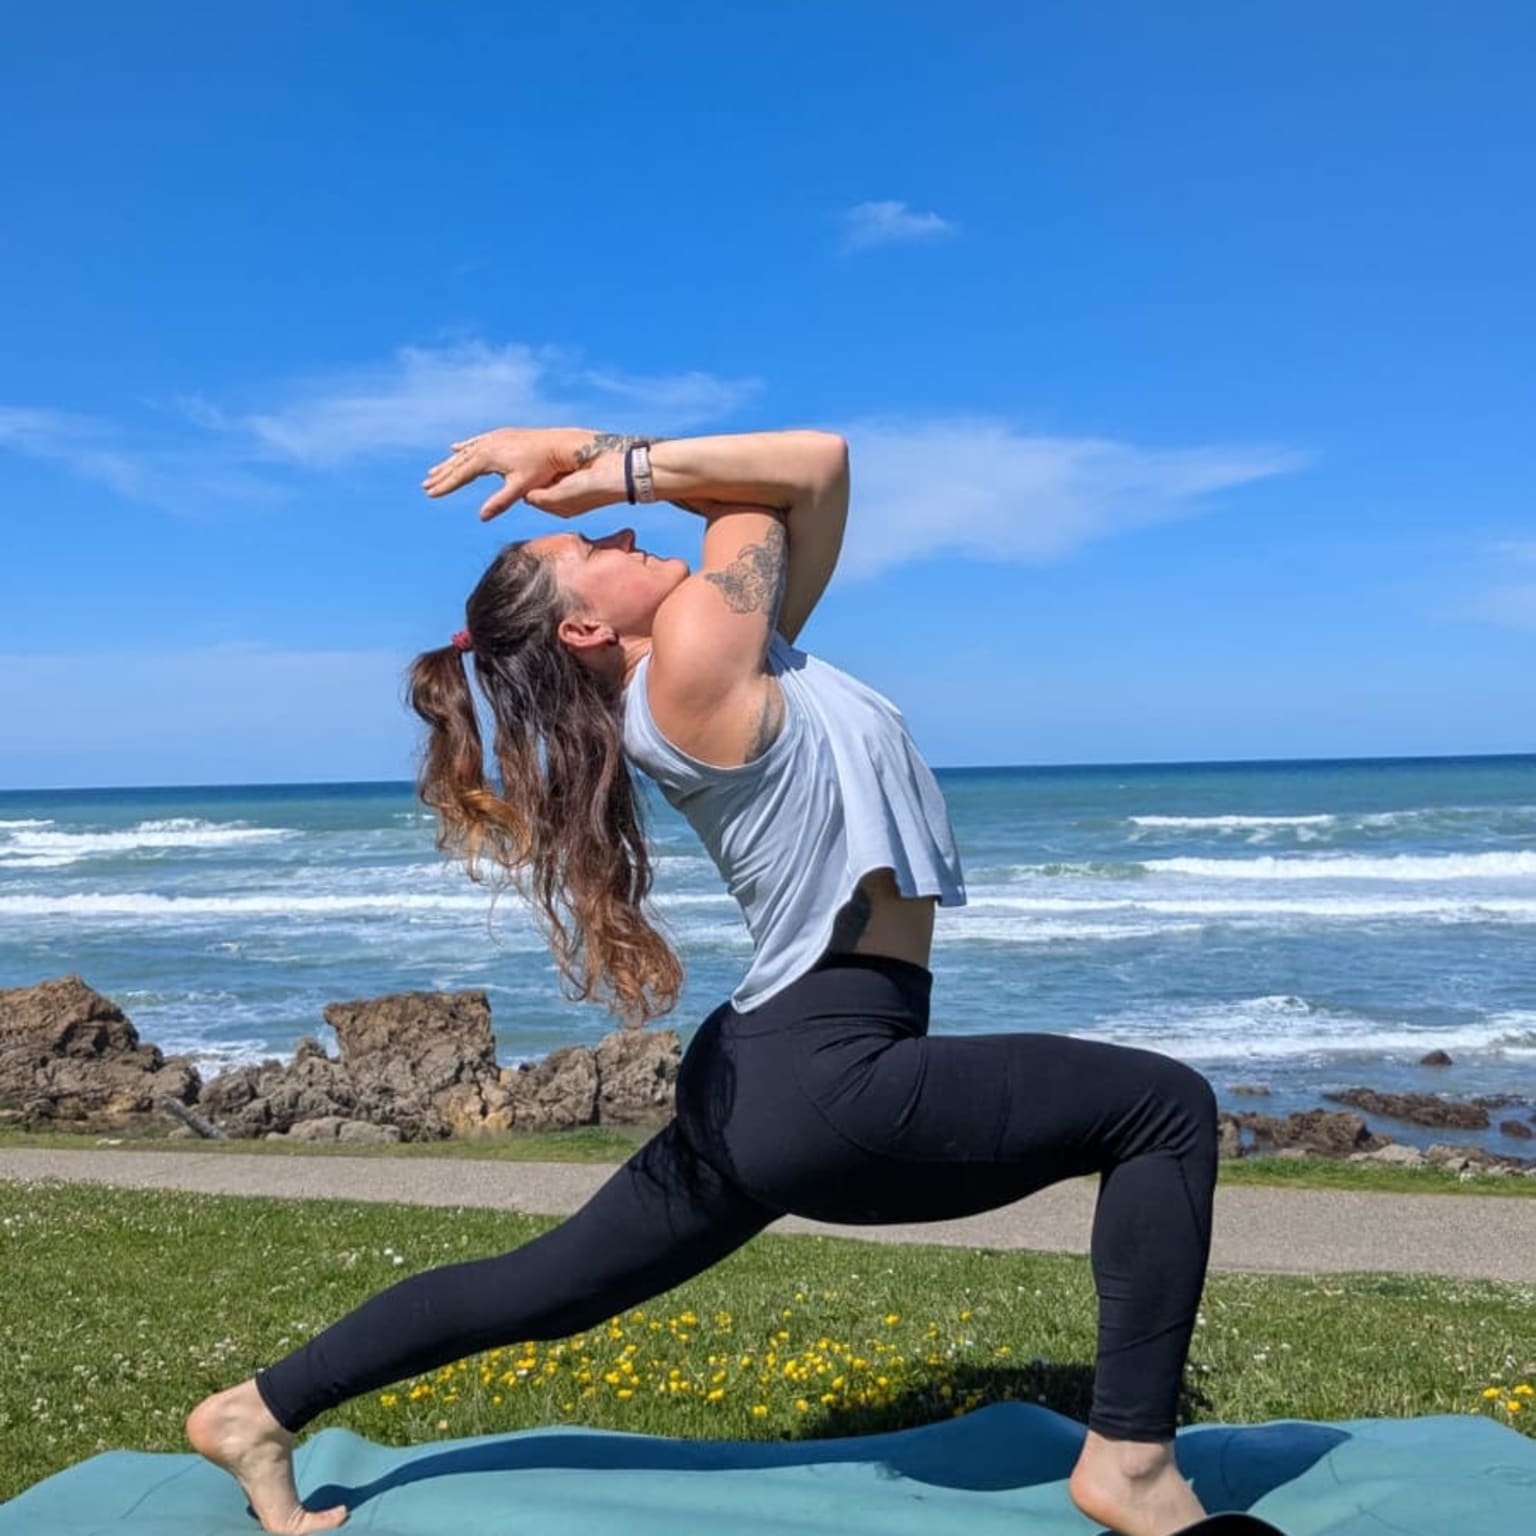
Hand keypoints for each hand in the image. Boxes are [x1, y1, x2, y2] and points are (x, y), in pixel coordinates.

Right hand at [422, 427, 591, 521]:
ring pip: (465, 452)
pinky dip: (465, 446)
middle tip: (425, 485)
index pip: (461, 475)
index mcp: (488, 458)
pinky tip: (456, 448)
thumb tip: (482, 518)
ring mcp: (493, 438)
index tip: (430, 494)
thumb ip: (500, 502)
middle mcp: (487, 445)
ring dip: (450, 462)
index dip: (445, 486)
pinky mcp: (501, 435)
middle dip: (442, 475)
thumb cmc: (543, 468)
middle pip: (459, 463)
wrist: (559, 445)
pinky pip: (476, 442)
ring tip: (435, 471)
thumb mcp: (521, 487)